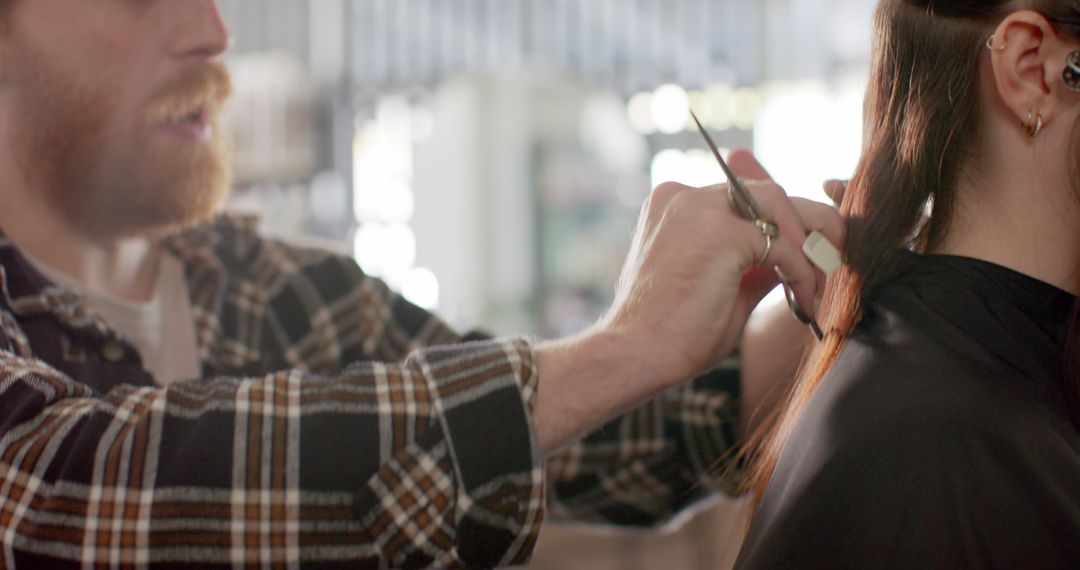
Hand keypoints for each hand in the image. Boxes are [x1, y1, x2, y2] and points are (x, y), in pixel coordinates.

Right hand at [532, 153, 844, 450]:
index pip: (746, 196)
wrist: (636, 355)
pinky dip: (803, 272)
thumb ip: (752, 262)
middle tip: (835, 256)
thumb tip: (797, 255)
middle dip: (808, 224)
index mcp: (675, 204)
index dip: (783, 222)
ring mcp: (700, 210)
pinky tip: (803, 302)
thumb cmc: (672, 332)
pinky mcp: (721, 234)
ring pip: (780, 203)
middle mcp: (684, 195)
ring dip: (808, 242)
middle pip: (767, 192)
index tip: (809, 254)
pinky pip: (783, 244)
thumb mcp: (720, 286)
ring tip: (819, 282)